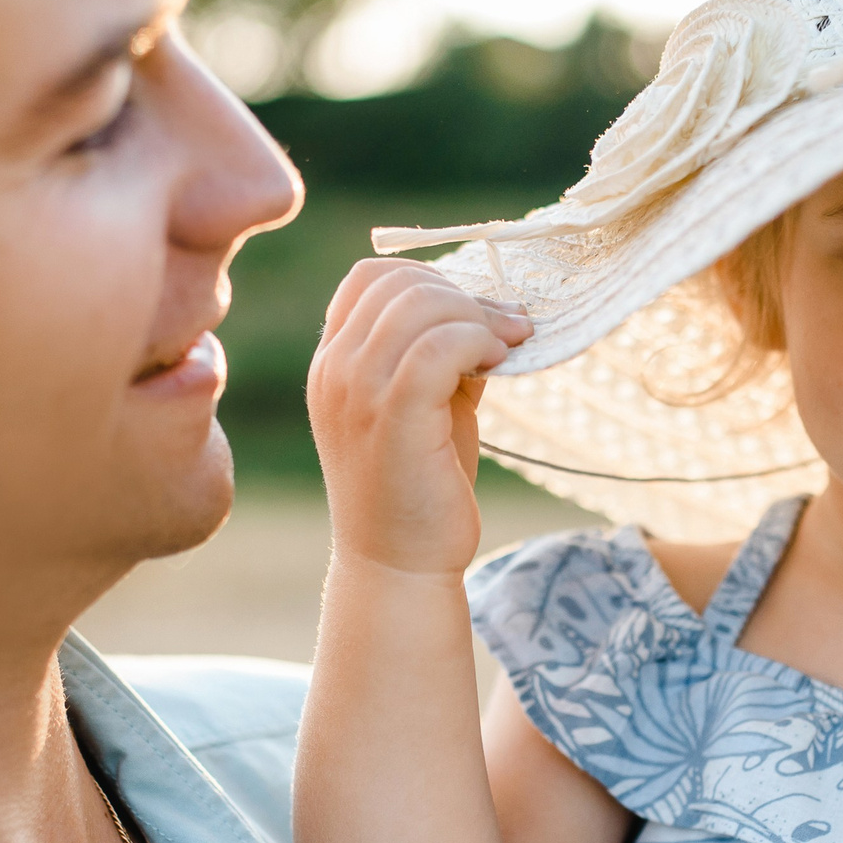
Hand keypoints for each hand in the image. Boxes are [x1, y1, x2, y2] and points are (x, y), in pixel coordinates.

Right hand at [307, 259, 530, 577]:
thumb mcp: (424, 405)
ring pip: (422, 304)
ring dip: (479, 316)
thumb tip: (494, 310)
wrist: (400, 565)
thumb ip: (440, 353)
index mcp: (332, 362)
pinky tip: (497, 366)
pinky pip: (440, 344)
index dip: (431, 281)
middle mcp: (333, 370)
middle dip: (465, 296)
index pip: (371, 277)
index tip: (474, 317)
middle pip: (400, 282)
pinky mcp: (391, 415)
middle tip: (509, 331)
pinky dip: (479, 340)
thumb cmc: (418, 486)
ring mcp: (356, 391)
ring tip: (508, 349)